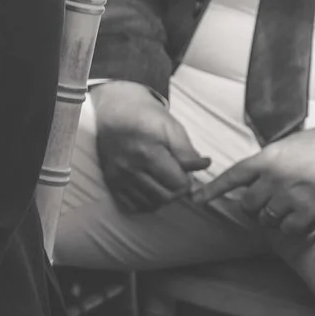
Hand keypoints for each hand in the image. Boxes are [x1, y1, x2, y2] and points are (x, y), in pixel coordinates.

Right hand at [91, 80, 209, 213]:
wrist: (117, 110)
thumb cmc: (148, 117)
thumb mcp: (172, 128)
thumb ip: (187, 151)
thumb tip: (204, 166)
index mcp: (148, 154)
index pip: (177, 185)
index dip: (187, 180)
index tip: (185, 172)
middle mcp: (130, 168)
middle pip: (164, 198)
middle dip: (176, 192)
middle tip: (176, 179)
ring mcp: (118, 176)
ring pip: (148, 204)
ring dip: (161, 198)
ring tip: (164, 184)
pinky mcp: (111, 180)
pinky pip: (131, 205)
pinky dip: (144, 202)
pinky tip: (150, 190)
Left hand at [195, 120, 314, 237]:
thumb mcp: (291, 145)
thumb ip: (271, 161)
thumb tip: (256, 177)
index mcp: (267, 157)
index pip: (232, 176)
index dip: (212, 190)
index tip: (196, 200)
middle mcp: (274, 177)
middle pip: (247, 203)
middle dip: (254, 205)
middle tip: (267, 201)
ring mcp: (291, 195)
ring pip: (266, 218)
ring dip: (272, 216)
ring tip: (286, 208)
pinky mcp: (310, 209)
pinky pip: (288, 228)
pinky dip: (291, 226)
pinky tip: (300, 217)